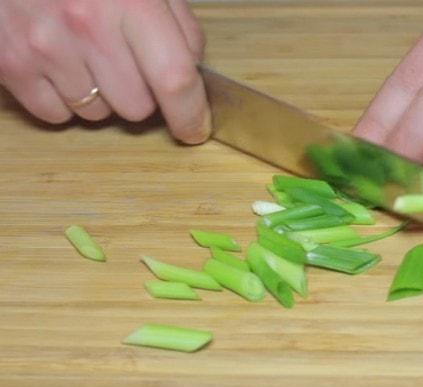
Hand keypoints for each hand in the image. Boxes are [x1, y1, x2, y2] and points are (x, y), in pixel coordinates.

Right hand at [0, 0, 208, 143]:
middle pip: (137, 107)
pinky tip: (60, 64)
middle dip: (140, 94)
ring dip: (101, 96)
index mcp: (131, 2)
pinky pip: (55, 114)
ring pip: (97, 115)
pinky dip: (63, 99)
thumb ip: (178, 23)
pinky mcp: (11, 63)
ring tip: (86, 54)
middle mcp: (88, 27)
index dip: (191, 113)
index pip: (174, 79)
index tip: (196, 128)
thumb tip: (191, 70)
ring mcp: (44, 47)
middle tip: (125, 61)